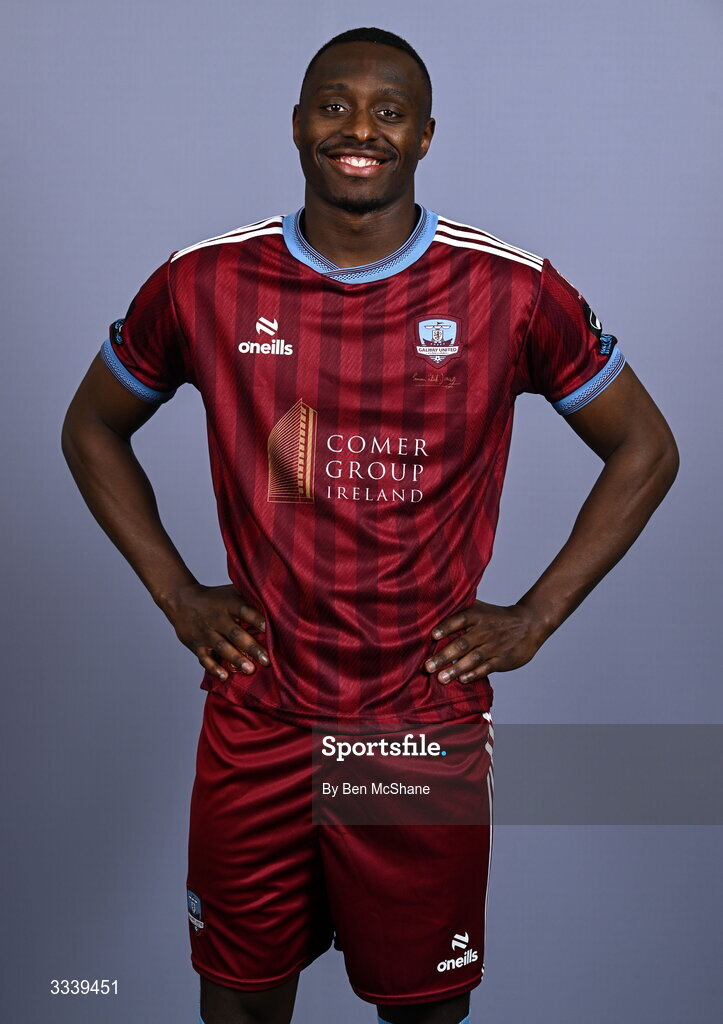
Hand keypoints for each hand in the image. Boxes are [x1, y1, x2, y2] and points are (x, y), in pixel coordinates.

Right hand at [160, 582, 268, 681]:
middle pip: (235, 633)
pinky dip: (214, 668)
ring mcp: (206, 632)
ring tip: (250, 670)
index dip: (257, 619)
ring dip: (236, 659)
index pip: (244, 611)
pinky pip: (205, 658)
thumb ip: (249, 595)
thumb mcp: (231, 591)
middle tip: (266, 660)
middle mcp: (217, 619)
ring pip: (222, 647)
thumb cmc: (214, 597)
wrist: (181, 600)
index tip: (270, 629)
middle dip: (251, 647)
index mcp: (228, 604)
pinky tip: (224, 676)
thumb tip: (274, 597)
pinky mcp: (196, 644)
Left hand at [424, 599, 548, 684]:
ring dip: (456, 669)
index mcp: (477, 616)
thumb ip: (460, 608)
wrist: (529, 623)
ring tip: (441, 678)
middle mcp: (484, 631)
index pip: (460, 619)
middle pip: (462, 643)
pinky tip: (462, 679)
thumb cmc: (496, 617)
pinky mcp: (502, 659)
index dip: (446, 627)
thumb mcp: (480, 608)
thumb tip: (433, 605)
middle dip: (444, 656)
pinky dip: (474, 674)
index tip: (433, 636)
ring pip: (473, 659)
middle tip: (428, 666)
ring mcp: (494, 646)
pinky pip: (487, 668)